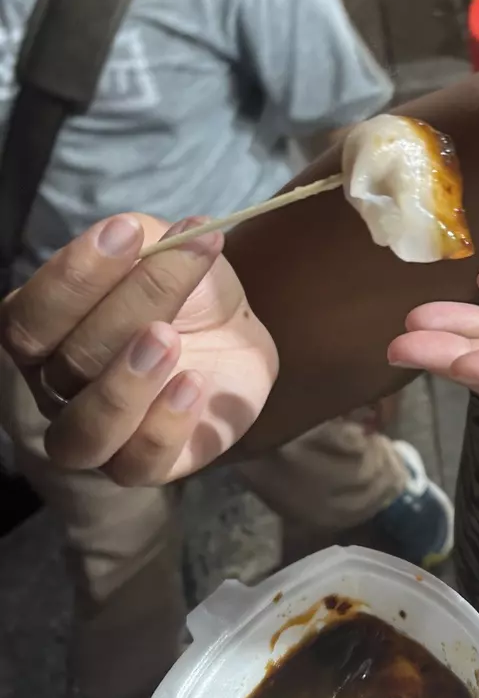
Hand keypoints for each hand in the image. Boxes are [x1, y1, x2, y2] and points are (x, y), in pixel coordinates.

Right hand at [0, 214, 277, 484]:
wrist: (234, 330)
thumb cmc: (179, 287)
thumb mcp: (164, 250)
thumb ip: (144, 245)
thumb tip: (140, 236)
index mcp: (41, 335)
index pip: (25, 319)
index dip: (72, 277)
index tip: (129, 231)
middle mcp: (56, 391)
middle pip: (68, 365)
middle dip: (125, 310)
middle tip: (175, 270)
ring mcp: (98, 434)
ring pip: (82, 437)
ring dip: (122, 388)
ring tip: (168, 339)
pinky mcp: (146, 462)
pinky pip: (138, 465)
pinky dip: (164, 426)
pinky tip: (195, 384)